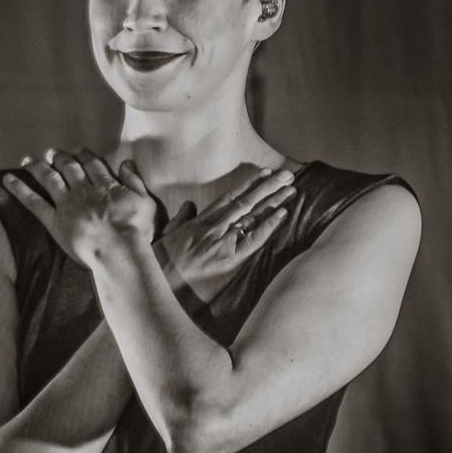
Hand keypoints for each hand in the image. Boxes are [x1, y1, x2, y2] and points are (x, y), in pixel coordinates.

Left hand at [2, 147, 156, 267]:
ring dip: (38, 167)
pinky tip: (8, 179)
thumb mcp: (145, 202)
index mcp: (105, 185)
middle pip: (69, 168)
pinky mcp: (55, 222)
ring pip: (49, 179)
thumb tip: (127, 162)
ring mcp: (67, 205)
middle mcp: (83, 190)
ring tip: (28, 160)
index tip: (78, 150)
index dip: (83, 155)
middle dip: (59, 158)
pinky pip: (34, 202)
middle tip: (51, 152)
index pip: (92, 164)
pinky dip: (20, 189)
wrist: (119, 252)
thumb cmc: (136, 230)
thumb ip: (135, 181)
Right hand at [153, 167, 297, 303]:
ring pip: (253, 215)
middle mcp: (215, 225)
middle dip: (268, 187)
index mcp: (201, 220)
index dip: (249, 184)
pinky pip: (254, 239)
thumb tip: (189, 204)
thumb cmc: (162, 260)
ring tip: (290, 189)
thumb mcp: (168, 233)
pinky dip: (269, 225)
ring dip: (273, 201)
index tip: (265, 173)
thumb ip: (181, 217)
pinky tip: (283, 214)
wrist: (160, 280)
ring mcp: (223, 240)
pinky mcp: (230, 257)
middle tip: (287, 175)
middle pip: (246, 201)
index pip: (230, 197)